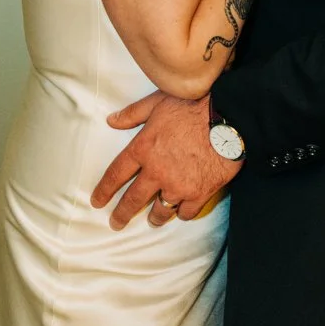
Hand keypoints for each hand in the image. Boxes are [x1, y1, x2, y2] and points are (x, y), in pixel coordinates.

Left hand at [91, 91, 242, 228]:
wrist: (227, 116)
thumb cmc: (192, 105)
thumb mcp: (158, 102)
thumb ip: (133, 113)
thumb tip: (112, 120)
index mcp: (143, 149)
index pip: (116, 174)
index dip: (104, 190)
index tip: (97, 202)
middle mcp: (157, 172)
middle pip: (134, 199)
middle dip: (122, 214)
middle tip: (115, 223)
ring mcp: (178, 185)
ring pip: (160, 210)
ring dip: (154, 216)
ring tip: (152, 220)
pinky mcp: (199, 193)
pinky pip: (186, 212)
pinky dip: (182, 213)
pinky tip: (181, 211)